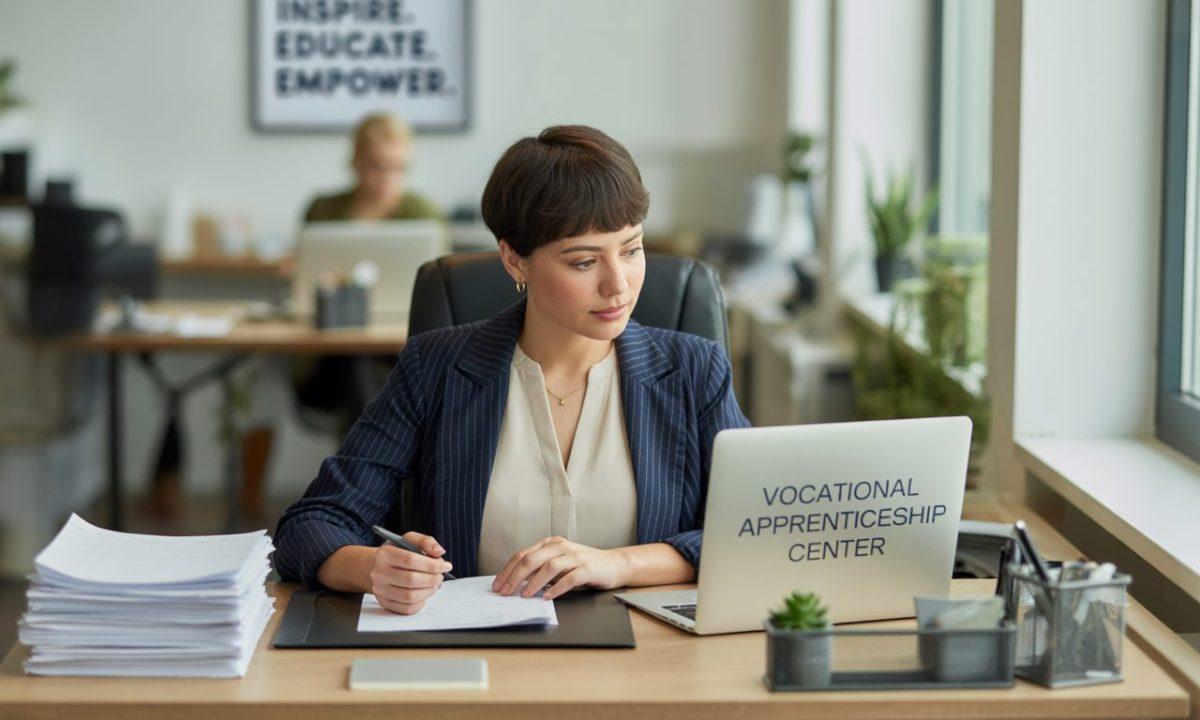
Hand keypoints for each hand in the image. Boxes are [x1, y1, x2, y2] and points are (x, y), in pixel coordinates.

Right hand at [368, 531, 453, 614]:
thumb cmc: (397, 553)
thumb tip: (439, 552)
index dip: (431, 564)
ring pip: (410, 596)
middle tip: (440, 576)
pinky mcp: (385, 603)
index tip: (445, 565)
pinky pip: (407, 608)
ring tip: (435, 584)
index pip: (410, 560)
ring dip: (429, 591)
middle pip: (411, 580)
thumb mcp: (409, 540)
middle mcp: (379, 573)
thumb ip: (426, 542)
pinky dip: (421, 602)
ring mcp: (380, 590)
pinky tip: (424, 593)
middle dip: (432, 578)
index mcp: (384, 554)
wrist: (377, 567)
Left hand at [491, 536, 630, 600]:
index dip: (507, 570)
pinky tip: (548, 597)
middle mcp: (561, 547)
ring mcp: (575, 556)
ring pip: (549, 567)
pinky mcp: (587, 568)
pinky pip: (569, 578)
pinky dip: (557, 588)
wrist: (614, 564)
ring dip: (533, 582)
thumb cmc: (584, 565)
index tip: (497, 584)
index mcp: (551, 544)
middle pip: (531, 559)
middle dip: (514, 577)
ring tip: (524, 595)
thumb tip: (516, 582)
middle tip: (505, 592)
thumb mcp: (559, 562)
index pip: (522, 554)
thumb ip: (540, 568)